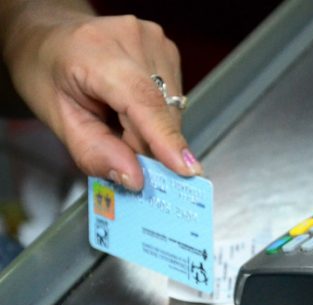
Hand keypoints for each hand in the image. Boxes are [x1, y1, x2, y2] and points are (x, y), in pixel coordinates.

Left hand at [2, 5, 201, 189]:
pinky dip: (155, 117)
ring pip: (171, 111)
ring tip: (117, 119)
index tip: (186, 169)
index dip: (166, 138)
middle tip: (116, 147)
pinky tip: (130, 108)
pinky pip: (172, 102)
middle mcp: (135, 40)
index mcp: (96, 51)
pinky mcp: (169, 51)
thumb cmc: (46, 71)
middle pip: (160, 114)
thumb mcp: (55, 118)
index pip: (143, 100)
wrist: (50, 36)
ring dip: (150, 131)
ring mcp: (157, 43)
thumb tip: (135, 178)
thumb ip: (93, 151)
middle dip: (145, 144)